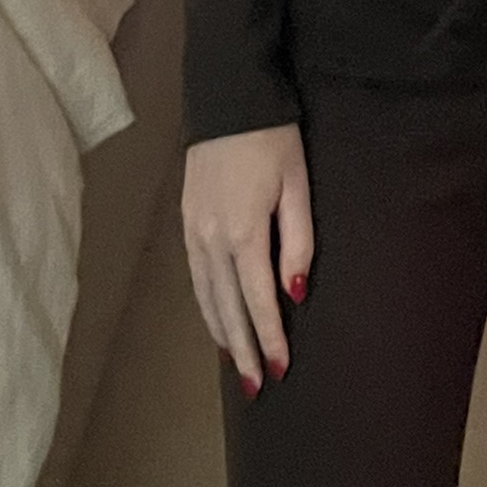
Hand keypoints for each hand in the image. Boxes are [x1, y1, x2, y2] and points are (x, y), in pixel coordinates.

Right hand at [182, 123, 312, 394]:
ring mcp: (194, 231)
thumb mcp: (298, 186)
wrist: (229, 99)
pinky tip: (216, 320)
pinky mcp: (187, 222)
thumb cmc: (274, 139)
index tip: (282, 368)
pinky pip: (196, 277)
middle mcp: (212, 240)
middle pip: (227, 308)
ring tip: (238, 366)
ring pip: (206, 297)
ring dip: (222, 334)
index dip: (271, 337)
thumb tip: (296, 293)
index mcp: (244, 233)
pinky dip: (206, 306)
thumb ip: (299, 242)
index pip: (258, 300)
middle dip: (244, 350)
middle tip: (258, 387)